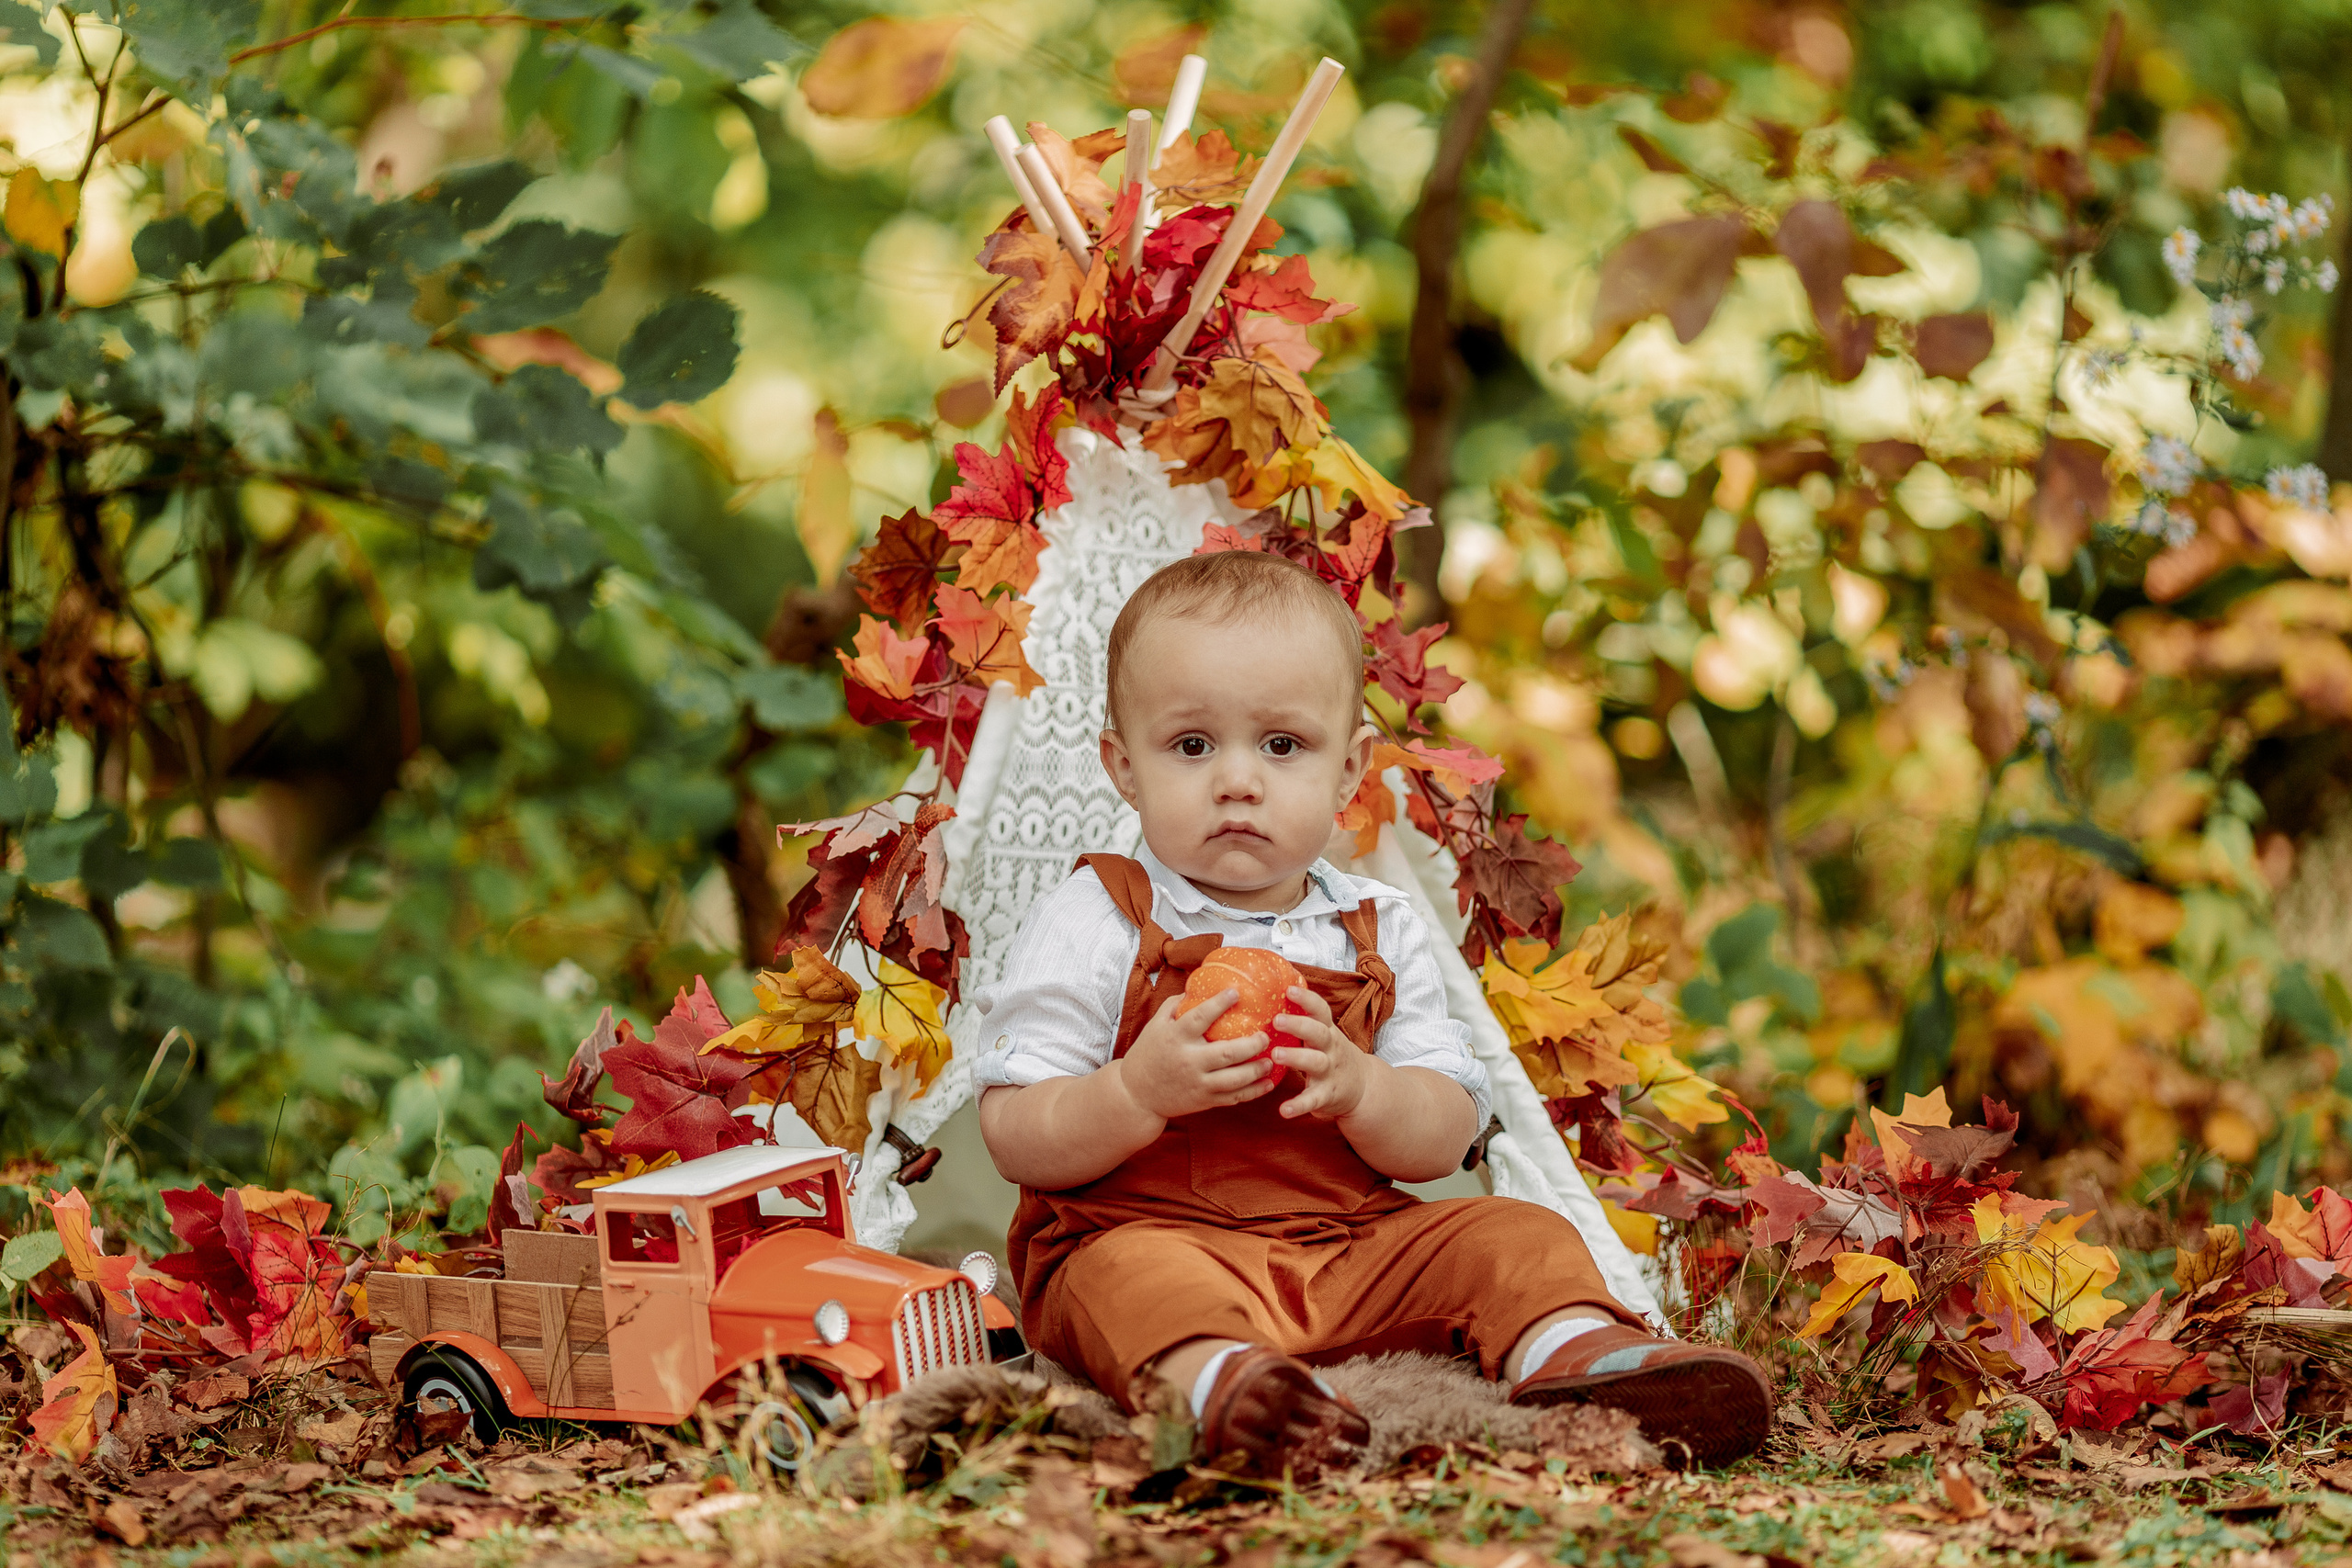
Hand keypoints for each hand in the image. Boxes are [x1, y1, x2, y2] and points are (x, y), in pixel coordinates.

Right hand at [1114, 991, 1279, 1122]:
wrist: (1136, 1094)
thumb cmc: (1148, 1054)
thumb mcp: (1155, 1026)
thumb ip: (1175, 1006)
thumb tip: (1198, 986)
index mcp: (1175, 1038)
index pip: (1199, 1018)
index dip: (1218, 1004)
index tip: (1236, 993)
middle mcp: (1188, 1061)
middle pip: (1225, 1054)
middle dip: (1250, 1044)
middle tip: (1265, 1035)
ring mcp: (1198, 1083)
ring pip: (1234, 1079)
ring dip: (1256, 1070)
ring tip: (1270, 1059)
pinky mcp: (1204, 1101)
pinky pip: (1233, 1098)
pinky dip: (1253, 1091)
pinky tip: (1267, 1082)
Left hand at [1268, 987, 1371, 1121]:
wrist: (1364, 1087)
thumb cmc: (1332, 1055)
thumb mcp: (1324, 1034)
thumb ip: (1303, 1020)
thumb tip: (1270, 994)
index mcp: (1327, 1031)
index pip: (1320, 1010)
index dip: (1306, 999)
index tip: (1289, 989)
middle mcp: (1330, 1049)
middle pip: (1318, 1033)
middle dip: (1299, 1025)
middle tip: (1277, 1019)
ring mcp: (1330, 1072)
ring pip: (1315, 1063)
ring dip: (1296, 1058)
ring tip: (1276, 1054)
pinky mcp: (1327, 1095)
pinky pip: (1313, 1100)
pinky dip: (1299, 1105)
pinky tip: (1284, 1110)